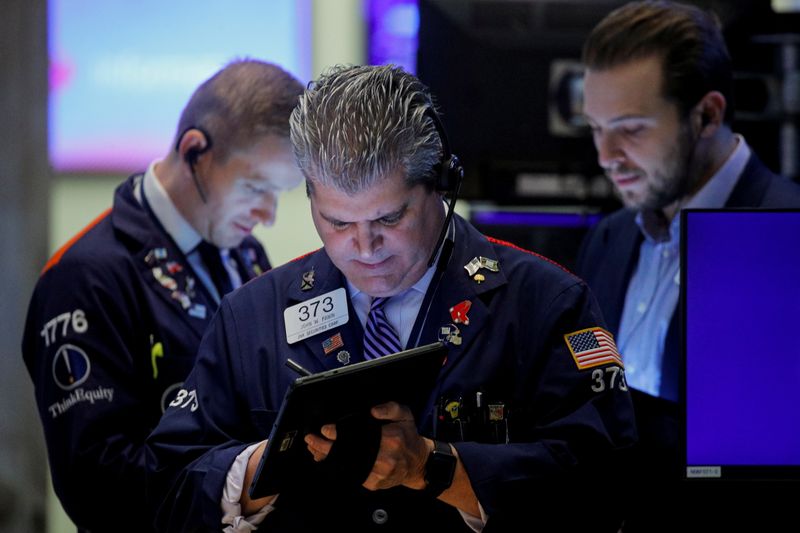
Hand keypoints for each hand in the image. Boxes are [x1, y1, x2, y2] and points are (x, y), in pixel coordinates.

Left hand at [303, 401, 430, 490]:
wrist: (418, 462)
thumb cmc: (408, 435)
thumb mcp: (404, 414)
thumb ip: (389, 408)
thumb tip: (372, 411)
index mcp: (390, 437)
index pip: (358, 435)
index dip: (338, 433)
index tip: (325, 429)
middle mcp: (384, 457)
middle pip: (349, 452)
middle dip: (326, 447)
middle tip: (311, 440)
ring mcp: (379, 472)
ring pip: (348, 466)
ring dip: (328, 459)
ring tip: (313, 450)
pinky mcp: (375, 483)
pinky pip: (352, 476)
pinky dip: (338, 469)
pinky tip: (327, 462)